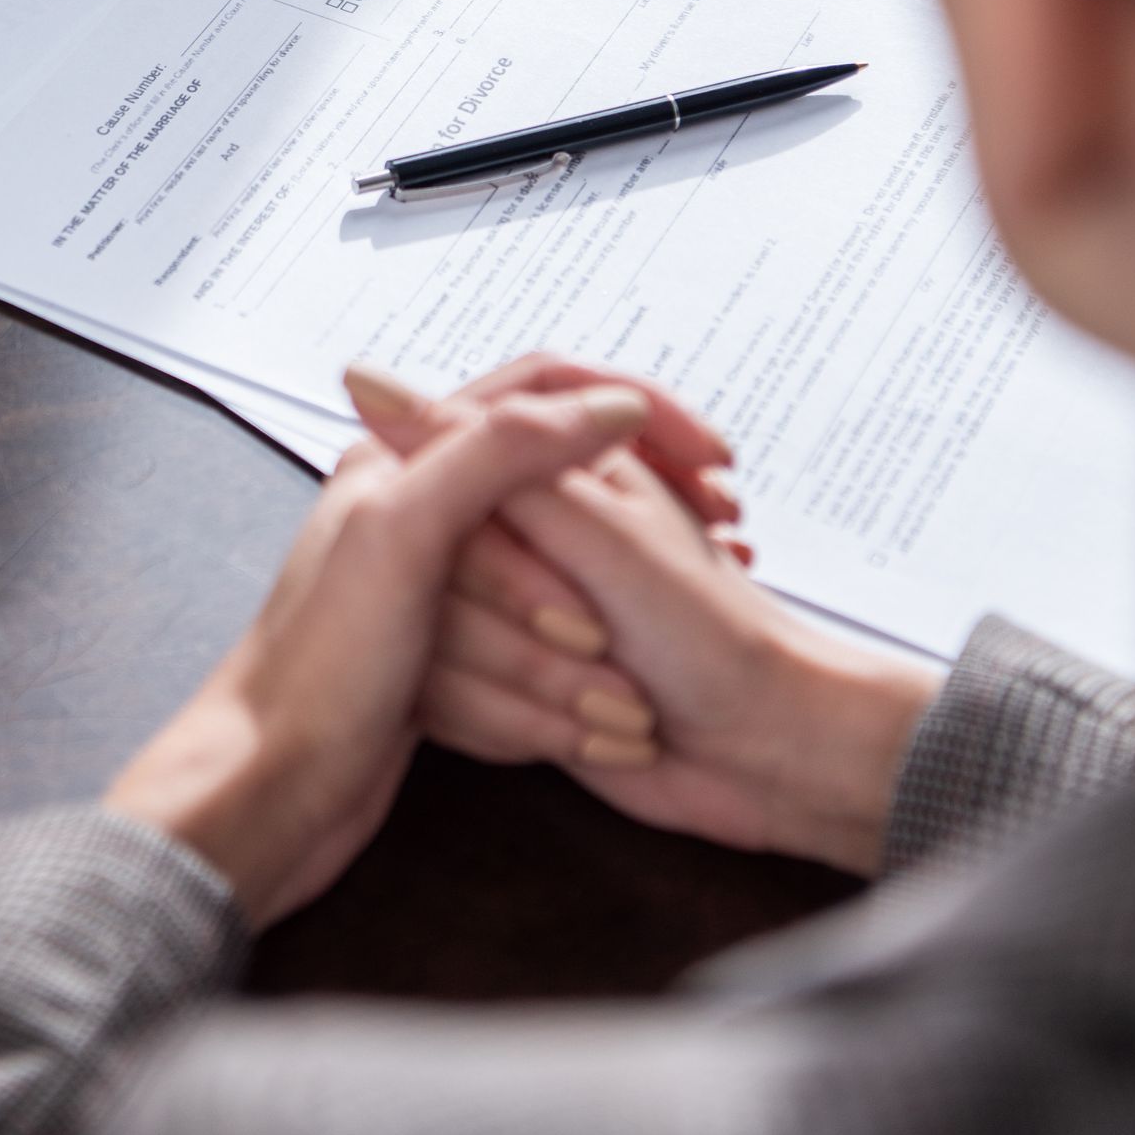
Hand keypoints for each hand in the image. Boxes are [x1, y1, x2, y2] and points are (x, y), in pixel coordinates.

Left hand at [105, 380, 651, 927]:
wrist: (268, 799)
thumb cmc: (321, 670)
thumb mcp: (410, 535)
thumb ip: (502, 453)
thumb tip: (604, 400)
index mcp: (406, 458)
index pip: (544, 393)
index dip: (635, 417)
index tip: (711, 473)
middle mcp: (419, 513)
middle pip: (559, 501)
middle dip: (624, 566)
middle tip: (691, 607)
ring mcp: (434, 591)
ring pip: (557, 592)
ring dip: (596, 654)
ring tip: (637, 710)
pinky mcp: (443, 660)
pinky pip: (533, 666)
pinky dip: (564, 697)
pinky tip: (597, 735)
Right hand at [349, 358, 940, 875]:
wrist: (767, 755)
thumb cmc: (711, 638)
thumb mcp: (590, 528)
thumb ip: (480, 455)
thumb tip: (368, 378)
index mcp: (560, 465)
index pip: (461, 432)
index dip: (462, 480)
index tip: (500, 534)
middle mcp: (538, 526)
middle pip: (445, 538)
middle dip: (512, 609)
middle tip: (594, 638)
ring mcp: (530, 601)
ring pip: (451, 621)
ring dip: (528, 673)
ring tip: (618, 690)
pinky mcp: (525, 673)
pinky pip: (470, 689)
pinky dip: (519, 717)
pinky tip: (582, 730)